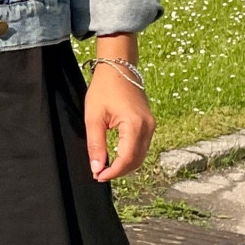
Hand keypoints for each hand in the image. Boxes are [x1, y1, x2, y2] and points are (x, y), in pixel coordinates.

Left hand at [85, 42, 154, 182]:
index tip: (98, 176)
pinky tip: (115, 157)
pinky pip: (142, 146)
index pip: (127, 159)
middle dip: (119, 171)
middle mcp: (148, 126)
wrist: (118, 68)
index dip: (113, 172)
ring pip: (141, 155)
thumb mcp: (93, 117)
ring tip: (105, 167)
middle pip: (136, 161)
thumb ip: (96, 145)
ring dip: (124, 165)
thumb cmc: (104, 89)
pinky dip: (130, 156)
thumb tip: (96, 168)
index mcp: (135, 124)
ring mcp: (151, 125)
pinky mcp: (149, 123)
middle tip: (99, 174)